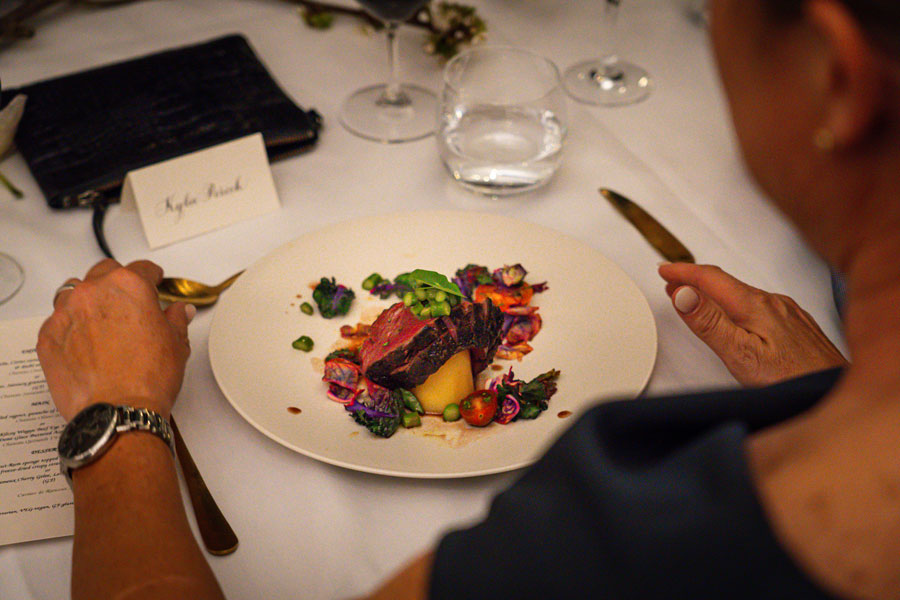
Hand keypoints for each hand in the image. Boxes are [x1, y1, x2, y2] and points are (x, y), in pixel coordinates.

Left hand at [37, 259, 193, 420]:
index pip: (142, 268)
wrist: (118, 412)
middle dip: (117, 283)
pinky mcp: (48, 337)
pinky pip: (57, 322)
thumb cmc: (147, 379)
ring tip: (102, 323)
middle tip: (129, 303)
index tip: (154, 282)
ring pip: (74, 293)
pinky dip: (70, 328)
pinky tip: (84, 345)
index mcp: (128, 286)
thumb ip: (176, 319)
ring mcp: (66, 314)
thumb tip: (179, 311)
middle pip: (104, 272)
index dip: (152, 277)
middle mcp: (93, 293)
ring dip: (89, 302)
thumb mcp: (176, 343)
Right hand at [658, 262, 847, 386]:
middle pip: (726, 283)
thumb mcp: (740, 353)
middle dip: (695, 280)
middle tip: (672, 281)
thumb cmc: (791, 380)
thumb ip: (709, 322)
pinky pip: (760, 306)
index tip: (664, 270)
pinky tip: (737, 317)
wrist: (833, 391)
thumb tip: (683, 294)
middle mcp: (773, 303)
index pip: (711, 278)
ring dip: (716, 293)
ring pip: (744, 294)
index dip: (684, 272)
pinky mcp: (797, 327)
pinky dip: (737, 304)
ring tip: (696, 298)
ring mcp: (788, 314)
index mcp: (755, 306)